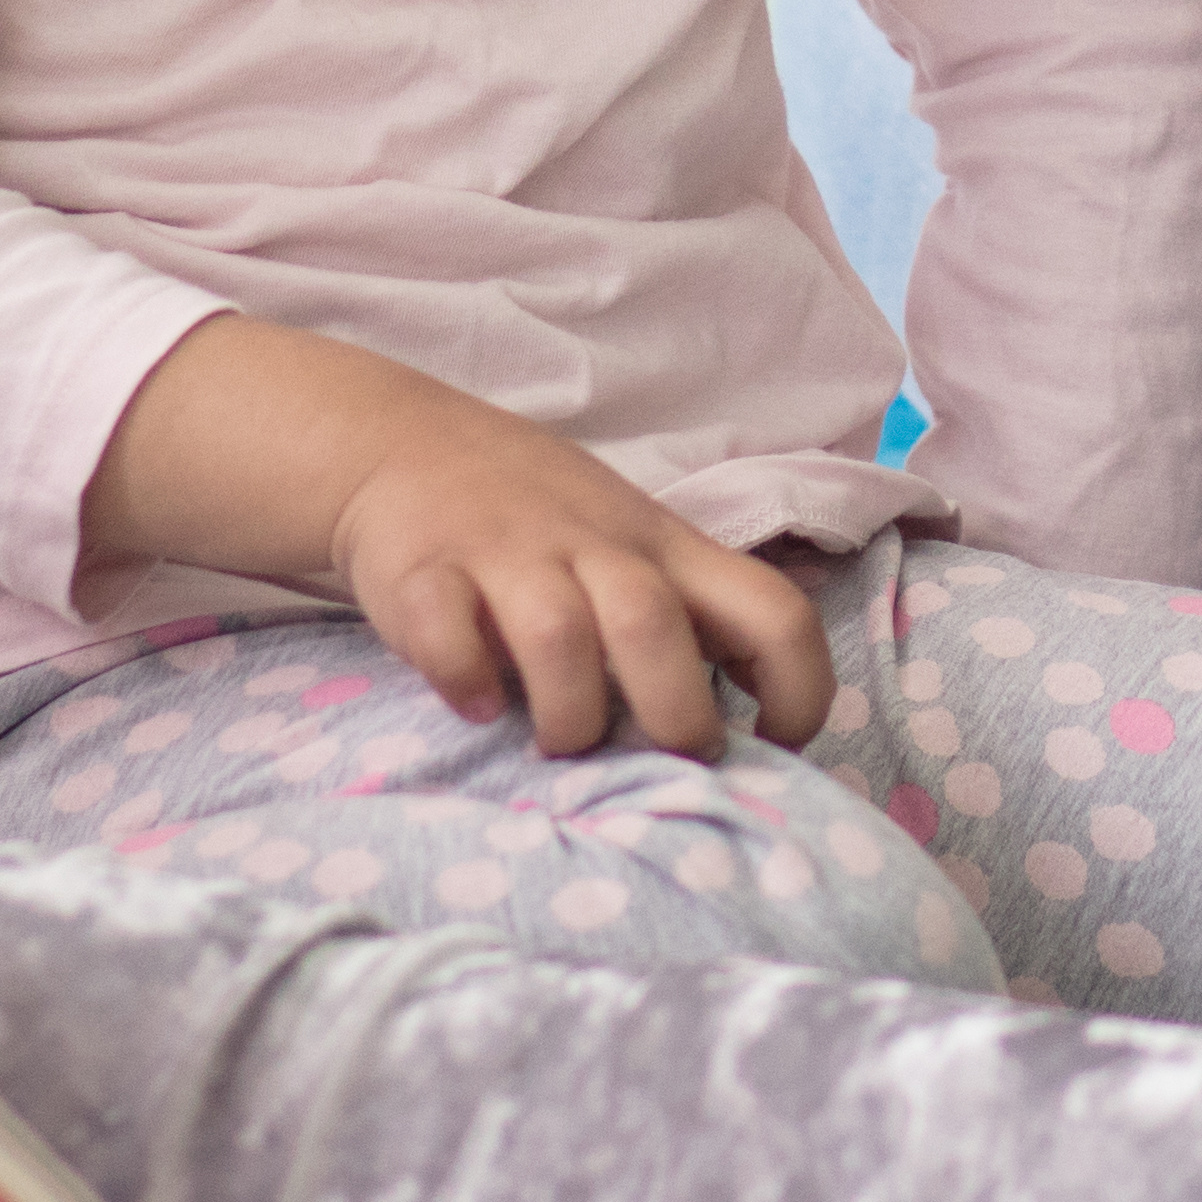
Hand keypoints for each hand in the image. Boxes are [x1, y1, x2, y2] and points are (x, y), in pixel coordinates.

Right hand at [323, 374, 831, 760]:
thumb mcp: (631, 543)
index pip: (774, 610)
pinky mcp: (423, 569)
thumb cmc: (540, 515)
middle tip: (655, 760)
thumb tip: (736, 734)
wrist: (403, 441)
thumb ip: (679, 617)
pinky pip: (446, 632)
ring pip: (559, 636)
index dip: (799, 687)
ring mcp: (508, 553)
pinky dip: (462, 678)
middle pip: (655, 628)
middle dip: (672, 716)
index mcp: (665, 549)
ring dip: (568, 713)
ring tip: (558, 742)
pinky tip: (473, 704)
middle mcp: (595, 546)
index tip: (775, 743)